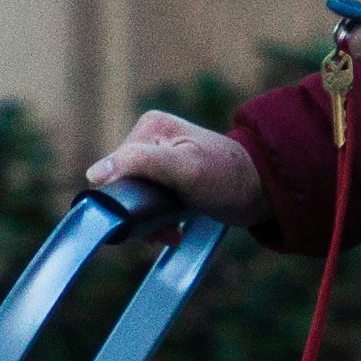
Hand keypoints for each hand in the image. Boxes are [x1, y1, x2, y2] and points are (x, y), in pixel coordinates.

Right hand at [84, 109, 266, 221]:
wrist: (264, 193)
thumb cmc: (228, 178)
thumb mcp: (184, 169)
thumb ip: (142, 163)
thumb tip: (95, 174)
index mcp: (150, 127)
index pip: (115, 167)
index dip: (124, 197)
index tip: (148, 219)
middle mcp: (151, 138)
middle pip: (123, 184)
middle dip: (138, 213)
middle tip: (164, 231)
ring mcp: (159, 159)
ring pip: (133, 198)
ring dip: (148, 223)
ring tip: (172, 233)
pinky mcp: (169, 179)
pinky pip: (147, 203)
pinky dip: (157, 222)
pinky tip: (174, 230)